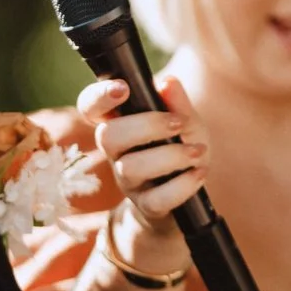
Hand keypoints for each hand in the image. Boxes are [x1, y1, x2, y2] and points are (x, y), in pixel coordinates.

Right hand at [78, 73, 207, 260]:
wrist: (187, 201)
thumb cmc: (179, 151)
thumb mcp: (186, 123)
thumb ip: (178, 103)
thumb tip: (167, 83)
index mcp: (120, 125)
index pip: (91, 108)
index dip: (99, 96)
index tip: (123, 88)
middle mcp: (117, 154)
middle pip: (107, 136)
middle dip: (146, 125)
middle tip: (178, 123)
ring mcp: (128, 182)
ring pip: (130, 168)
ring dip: (170, 156)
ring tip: (198, 151)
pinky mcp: (147, 206)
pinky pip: (157, 198)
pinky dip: (183, 184)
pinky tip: (199, 173)